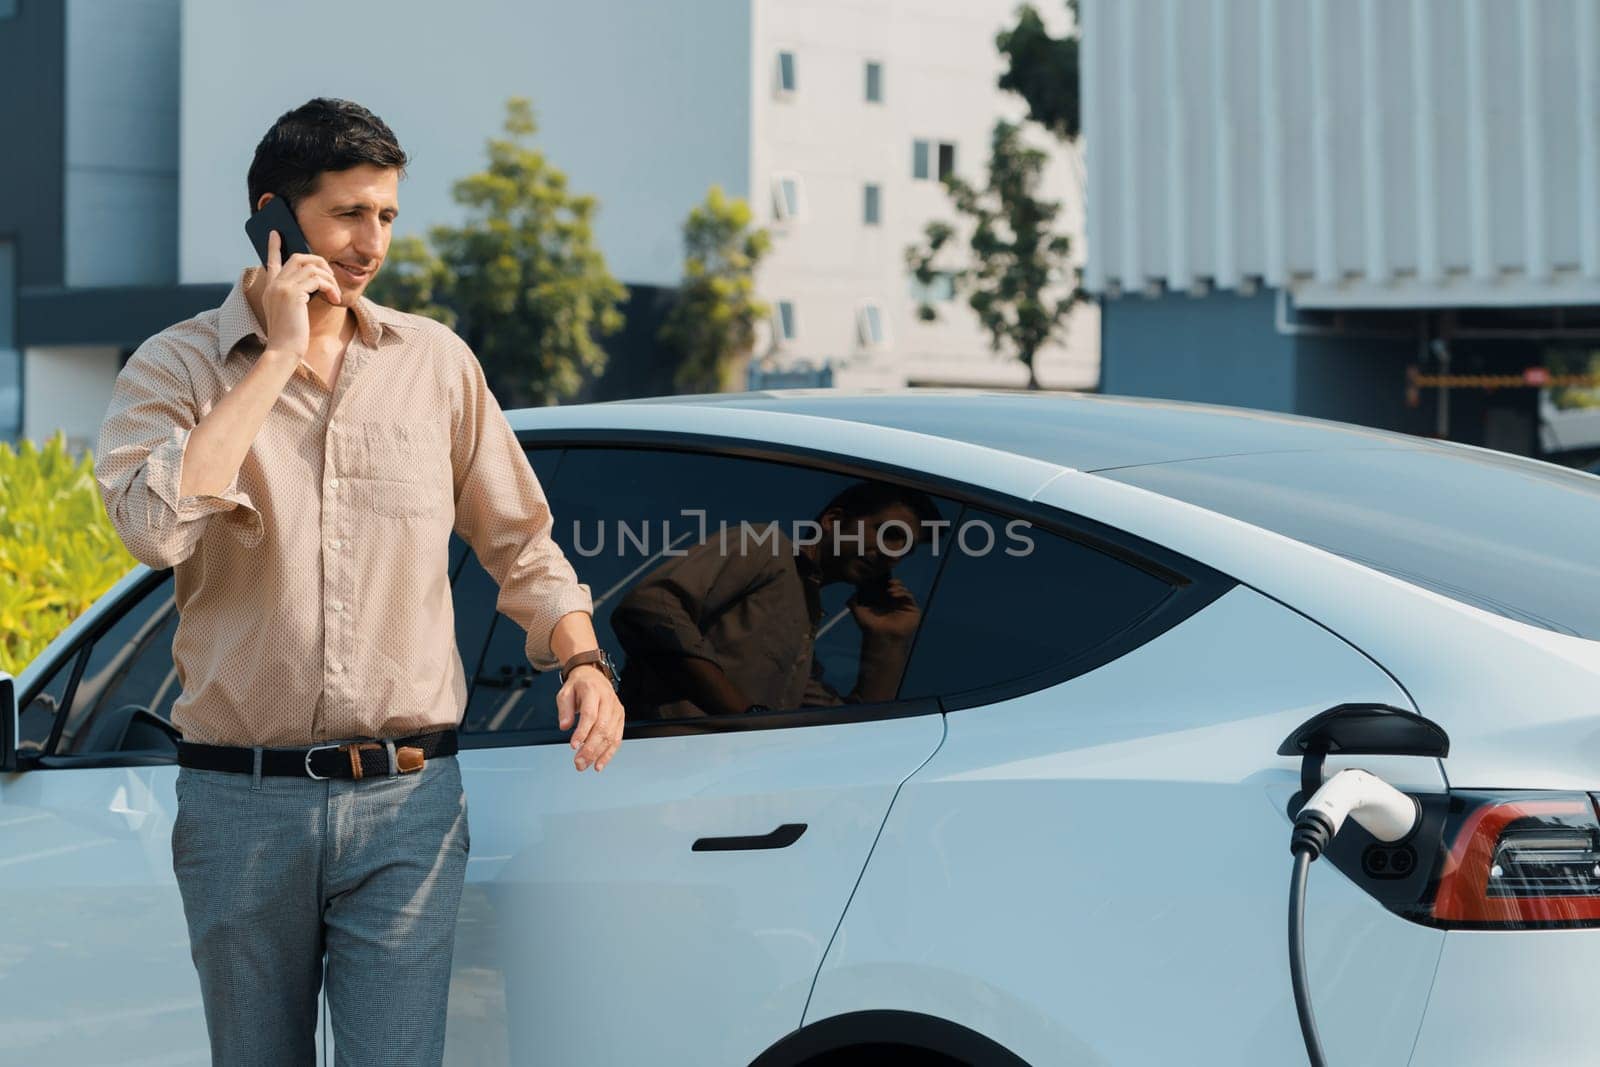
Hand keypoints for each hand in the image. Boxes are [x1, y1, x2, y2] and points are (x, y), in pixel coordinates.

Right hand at [260, 229, 340, 358]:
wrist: (283, 351)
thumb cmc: (291, 337)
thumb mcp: (291, 313)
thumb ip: (297, 296)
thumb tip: (314, 283)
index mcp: (270, 289)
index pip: (271, 262)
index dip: (274, 247)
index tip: (276, 233)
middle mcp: (273, 285)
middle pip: (298, 258)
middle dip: (319, 262)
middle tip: (330, 277)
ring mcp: (281, 287)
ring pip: (311, 267)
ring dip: (328, 278)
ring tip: (334, 294)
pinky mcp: (292, 293)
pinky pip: (317, 279)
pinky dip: (329, 287)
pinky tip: (333, 299)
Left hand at [556, 665, 625, 771]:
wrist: (594, 677)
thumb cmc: (579, 686)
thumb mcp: (565, 693)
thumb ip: (564, 710)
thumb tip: (565, 726)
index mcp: (593, 691)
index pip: (590, 714)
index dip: (582, 732)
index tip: (574, 746)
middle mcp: (608, 701)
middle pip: (602, 728)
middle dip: (590, 748)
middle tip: (578, 762)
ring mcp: (616, 710)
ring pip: (611, 736)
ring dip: (598, 754)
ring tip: (585, 765)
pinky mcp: (620, 719)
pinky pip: (617, 739)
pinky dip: (609, 753)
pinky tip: (599, 763)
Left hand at [848, 578, 920, 639]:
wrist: (880, 637)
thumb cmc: (869, 627)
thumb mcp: (858, 612)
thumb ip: (853, 602)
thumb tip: (853, 593)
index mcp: (885, 602)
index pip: (887, 587)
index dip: (885, 581)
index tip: (880, 578)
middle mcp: (895, 603)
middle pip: (897, 587)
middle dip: (893, 582)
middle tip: (888, 581)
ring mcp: (904, 607)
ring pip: (904, 590)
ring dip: (898, 587)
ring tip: (890, 590)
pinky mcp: (912, 610)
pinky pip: (910, 597)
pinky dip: (903, 593)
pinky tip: (894, 594)